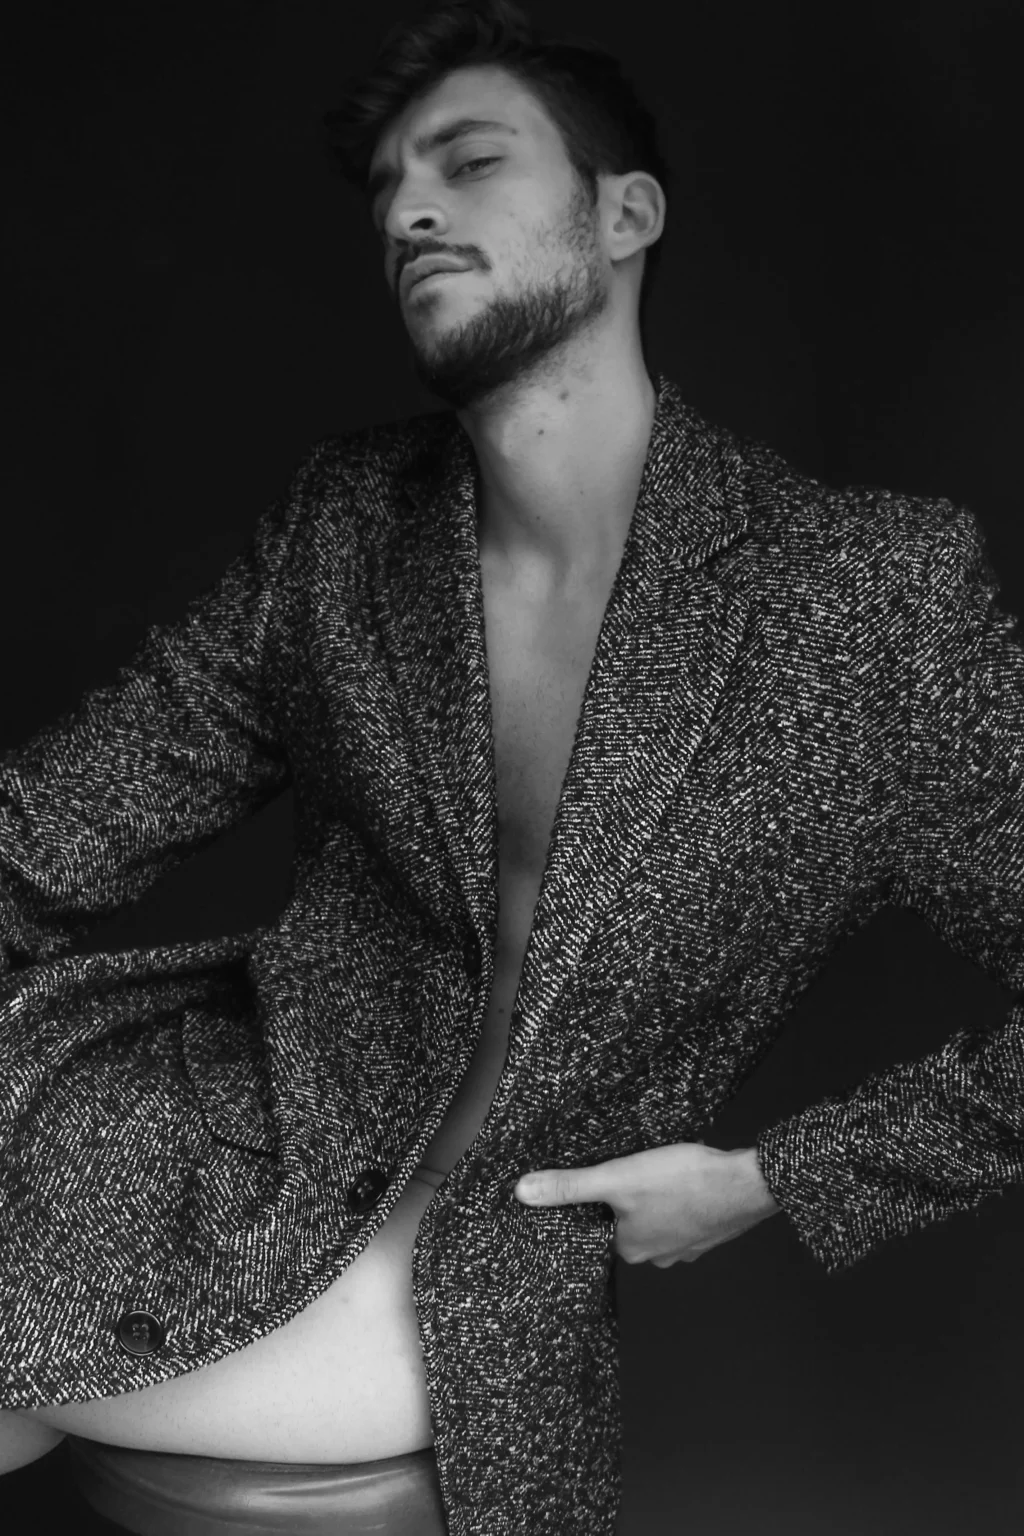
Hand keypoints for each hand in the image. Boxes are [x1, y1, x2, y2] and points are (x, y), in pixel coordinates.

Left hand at [513, 1141, 779, 1267]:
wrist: (747, 1182)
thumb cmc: (683, 1181)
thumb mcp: (617, 1177)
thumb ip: (570, 1186)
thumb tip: (523, 1193)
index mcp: (630, 1250)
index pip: (600, 1226)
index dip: (599, 1201)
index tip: (603, 1178)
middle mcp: (658, 1256)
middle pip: (629, 1222)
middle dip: (630, 1197)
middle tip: (634, 1168)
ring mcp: (689, 1247)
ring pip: (659, 1217)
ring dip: (657, 1195)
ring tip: (660, 1169)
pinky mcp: (711, 1231)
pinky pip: (685, 1212)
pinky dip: (682, 1196)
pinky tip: (686, 1175)